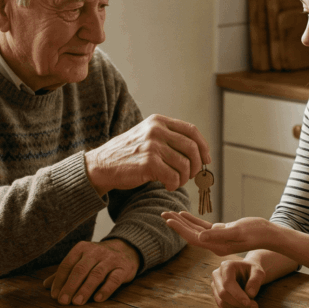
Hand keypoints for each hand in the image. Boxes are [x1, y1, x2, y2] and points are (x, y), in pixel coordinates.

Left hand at [42, 239, 138, 304]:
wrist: (126, 249)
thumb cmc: (98, 259)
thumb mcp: (81, 261)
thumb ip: (65, 272)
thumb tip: (45, 285)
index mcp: (81, 248)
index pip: (67, 264)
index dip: (60, 280)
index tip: (54, 295)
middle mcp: (95, 251)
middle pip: (80, 269)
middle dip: (70, 286)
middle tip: (63, 301)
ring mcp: (110, 259)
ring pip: (96, 274)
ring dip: (85, 289)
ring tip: (77, 302)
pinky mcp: (123, 268)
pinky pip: (114, 279)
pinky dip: (106, 289)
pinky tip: (98, 299)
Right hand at [85, 114, 210, 194]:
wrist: (101, 165)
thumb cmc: (127, 155)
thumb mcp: (147, 137)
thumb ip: (168, 138)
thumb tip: (198, 152)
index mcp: (158, 121)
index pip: (191, 131)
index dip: (203, 146)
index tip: (207, 160)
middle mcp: (156, 130)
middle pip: (192, 148)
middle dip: (197, 166)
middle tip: (192, 176)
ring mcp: (152, 146)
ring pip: (185, 165)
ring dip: (184, 178)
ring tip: (175, 182)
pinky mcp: (149, 163)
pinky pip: (174, 177)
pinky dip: (174, 185)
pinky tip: (167, 185)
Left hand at [161, 212, 275, 255]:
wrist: (268, 234)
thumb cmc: (255, 232)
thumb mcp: (237, 231)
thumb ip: (218, 234)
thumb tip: (200, 237)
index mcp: (216, 246)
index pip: (193, 237)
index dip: (180, 229)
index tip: (168, 220)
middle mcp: (214, 244)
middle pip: (191, 234)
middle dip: (177, 224)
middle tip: (163, 214)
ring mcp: (217, 239)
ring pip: (195, 230)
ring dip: (183, 222)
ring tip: (170, 214)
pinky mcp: (222, 232)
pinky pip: (203, 227)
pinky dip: (193, 220)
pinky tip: (185, 215)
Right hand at [212, 259, 265, 307]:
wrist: (247, 272)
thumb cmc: (253, 271)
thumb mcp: (259, 272)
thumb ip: (256, 280)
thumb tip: (250, 294)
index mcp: (226, 266)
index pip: (228, 283)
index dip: (237, 295)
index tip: (249, 303)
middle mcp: (217, 274)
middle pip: (223, 293)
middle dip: (238, 303)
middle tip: (254, 306)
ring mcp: (215, 284)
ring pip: (222, 301)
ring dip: (237, 307)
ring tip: (252, 305)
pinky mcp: (216, 293)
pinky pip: (223, 305)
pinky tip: (244, 305)